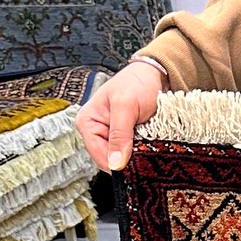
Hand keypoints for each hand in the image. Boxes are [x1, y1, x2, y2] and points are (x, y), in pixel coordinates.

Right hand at [75, 59, 163, 173]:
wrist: (153, 76)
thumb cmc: (136, 83)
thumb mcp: (126, 106)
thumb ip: (119, 134)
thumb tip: (115, 163)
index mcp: (87, 123)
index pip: (99, 157)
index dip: (117, 165)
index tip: (137, 164)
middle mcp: (96, 133)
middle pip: (110, 161)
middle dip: (128, 161)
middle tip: (146, 152)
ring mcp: (110, 138)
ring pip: (122, 160)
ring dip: (136, 158)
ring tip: (148, 146)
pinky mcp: (124, 140)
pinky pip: (131, 155)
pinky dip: (141, 153)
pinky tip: (149, 146)